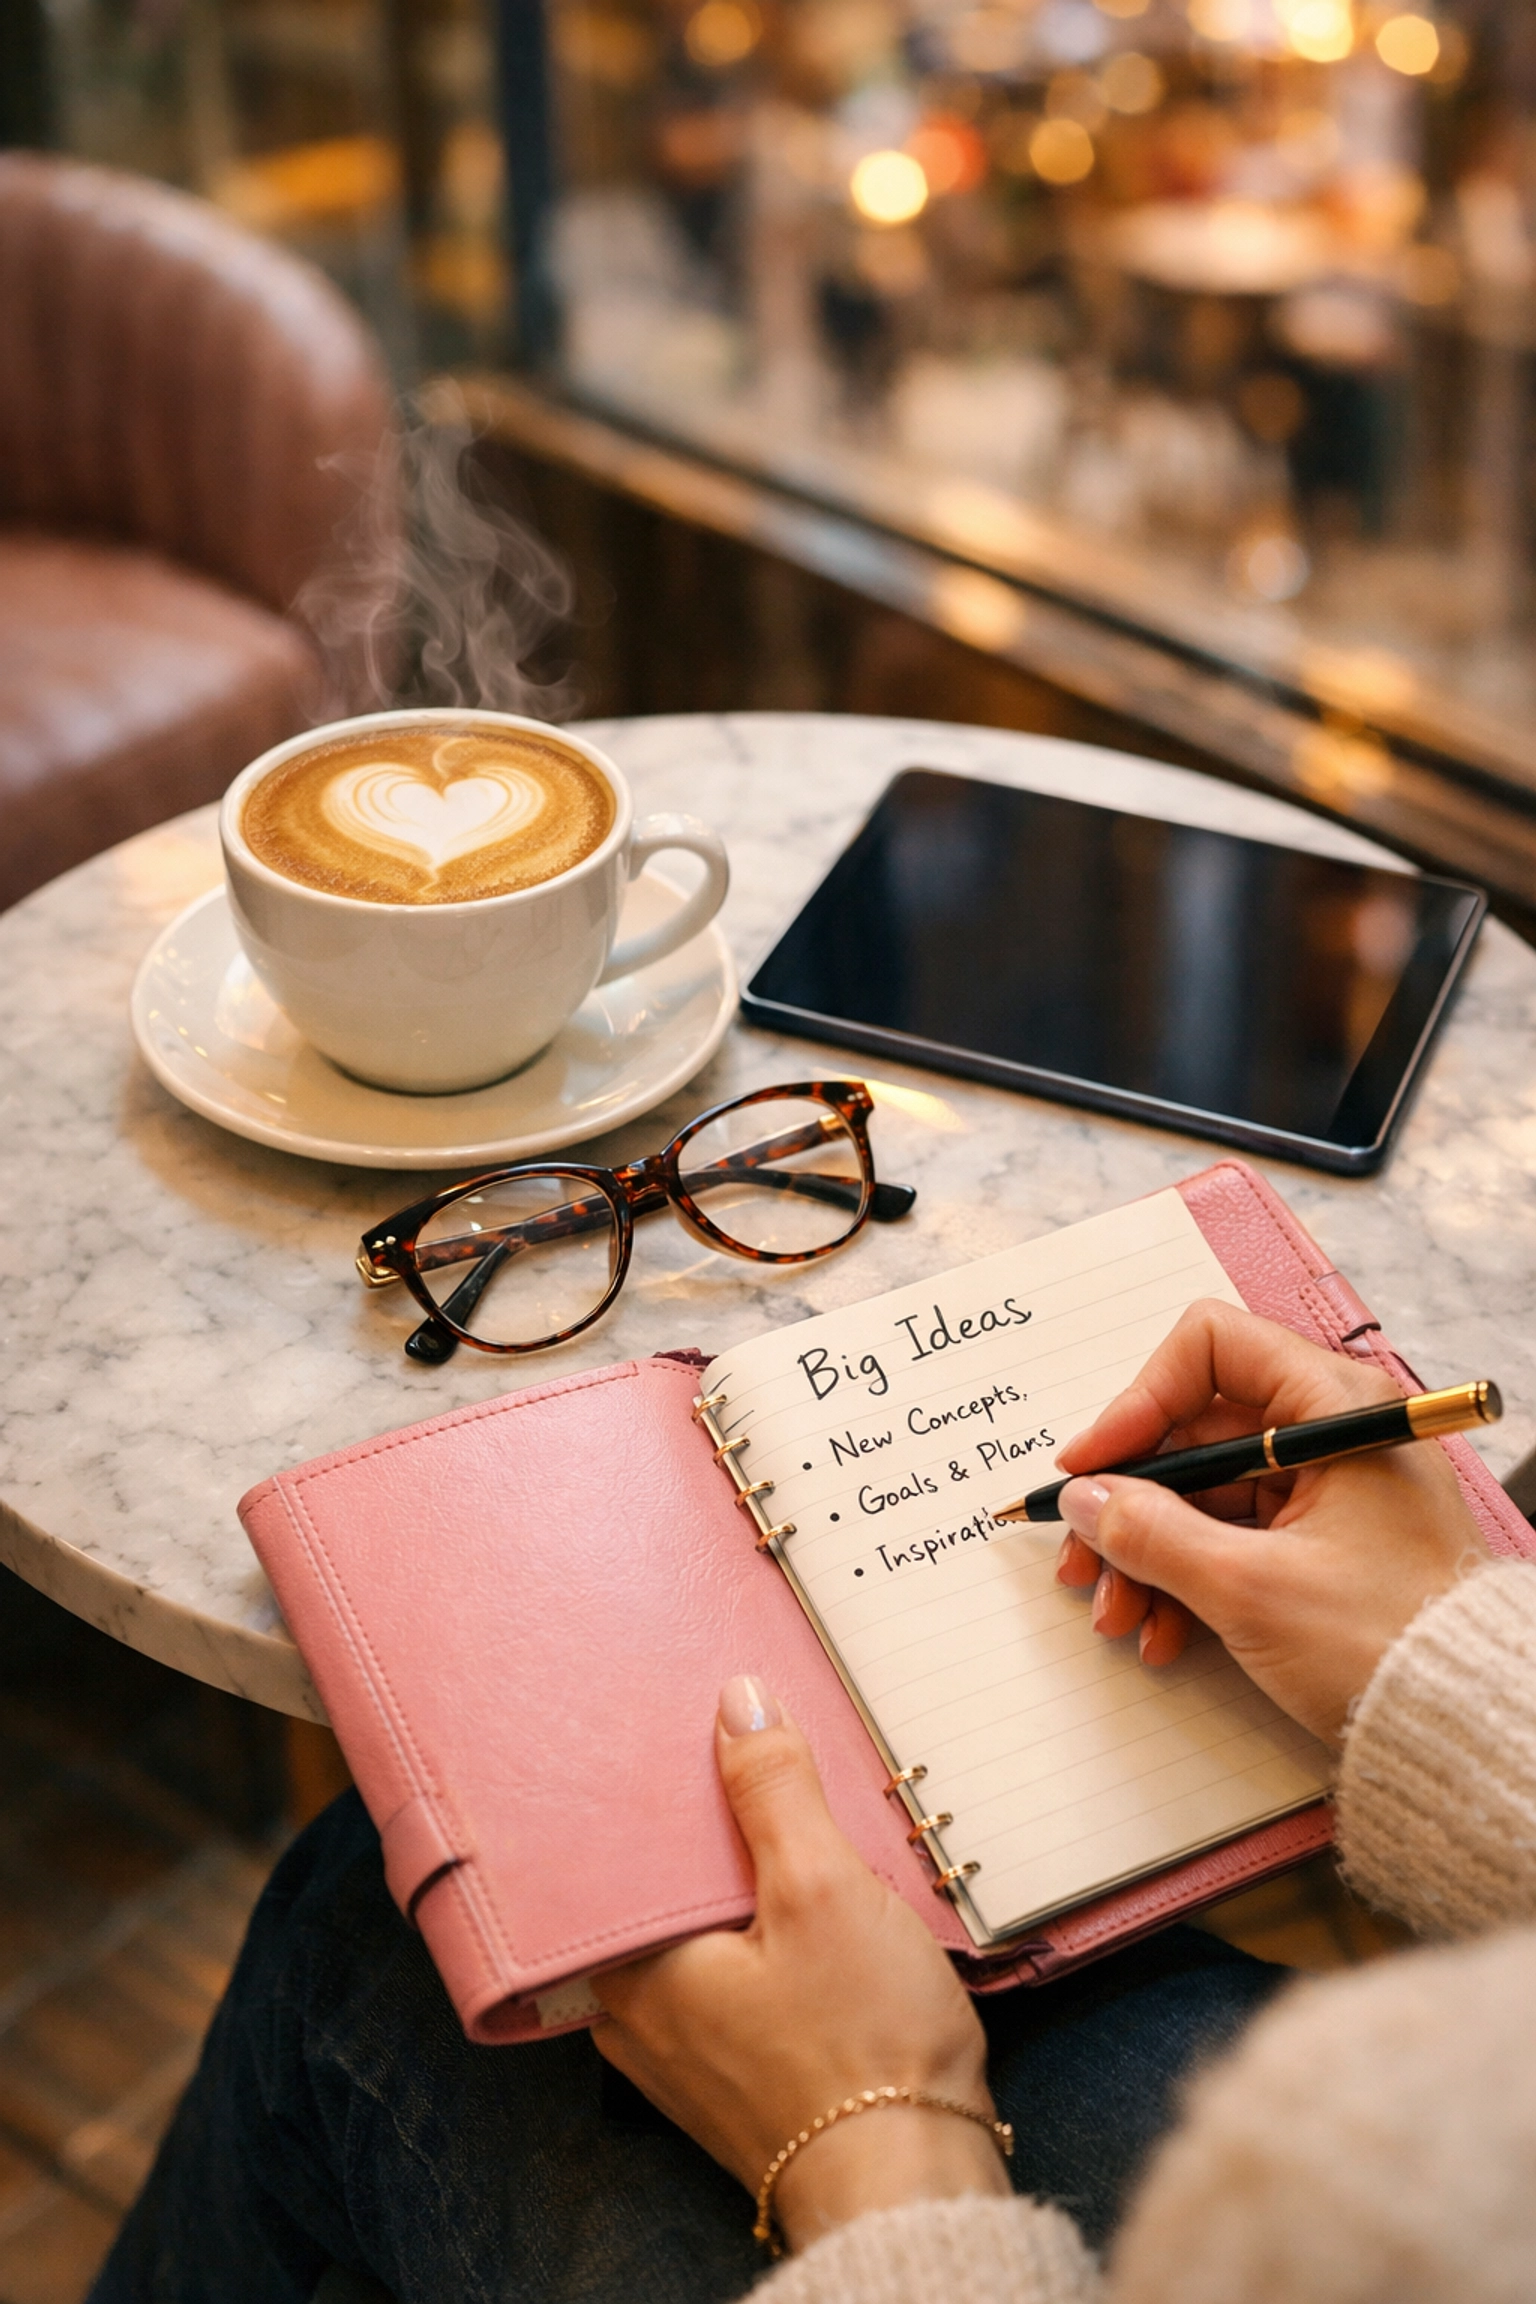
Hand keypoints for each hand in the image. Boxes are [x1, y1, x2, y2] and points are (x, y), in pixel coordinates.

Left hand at [592, 1676, 1010, 2252]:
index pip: (614, 1849)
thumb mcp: (822, 1889)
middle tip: (738, 1757)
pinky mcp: (736, 2077)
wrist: (912, 2186)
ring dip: (737, 1883)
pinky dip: (757, 1936)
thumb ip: (773, 1790)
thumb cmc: (862, 2049)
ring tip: (782, 1820)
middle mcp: (635, 2017)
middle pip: (656, 1890)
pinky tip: (804, 1907)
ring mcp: (684, 2055)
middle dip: (702, 1830)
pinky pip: (728, 1979)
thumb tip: (735, 1701)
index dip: (652, 1784)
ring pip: (697, 1934)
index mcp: (630, 1969)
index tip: (674, 1727)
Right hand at [1052, 1300, 1487, 1743]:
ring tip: (1118, 1617)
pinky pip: (1229, 1540)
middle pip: (1194, 1433)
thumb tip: (1085, 1499)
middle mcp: (1330, 1433)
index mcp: (1333, 1408)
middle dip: (1128, 1503)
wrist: (1466, 1724)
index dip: (1139, 1400)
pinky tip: (1162, 1634)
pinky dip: (1186, 1581)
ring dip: (1146, 1554)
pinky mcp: (1320, 1543)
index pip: (1211, 1348)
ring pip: (1203, 1496)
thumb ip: (1152, 1534)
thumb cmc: (1387, 1642)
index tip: (1093, 1465)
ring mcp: (1326, 1490)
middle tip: (1081, 1558)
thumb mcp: (1250, 1589)